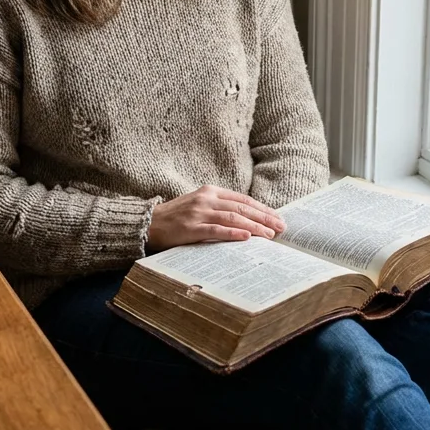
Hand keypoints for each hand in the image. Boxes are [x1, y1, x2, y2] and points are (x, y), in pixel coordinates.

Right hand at [146, 185, 287, 251]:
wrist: (148, 223)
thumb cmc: (177, 217)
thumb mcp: (200, 205)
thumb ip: (221, 208)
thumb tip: (249, 220)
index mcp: (211, 191)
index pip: (243, 200)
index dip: (263, 209)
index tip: (278, 218)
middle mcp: (206, 199)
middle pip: (242, 208)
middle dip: (264, 218)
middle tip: (281, 228)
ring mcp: (198, 213)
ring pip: (232, 218)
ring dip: (254, 227)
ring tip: (269, 235)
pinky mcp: (190, 228)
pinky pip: (215, 230)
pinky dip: (232, 233)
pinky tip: (246, 238)